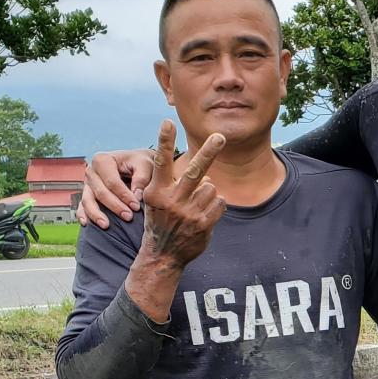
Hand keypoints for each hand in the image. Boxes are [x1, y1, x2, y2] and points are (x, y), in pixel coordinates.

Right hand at [79, 147, 154, 227]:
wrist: (135, 165)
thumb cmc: (140, 164)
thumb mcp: (145, 166)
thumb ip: (141, 178)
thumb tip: (136, 196)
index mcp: (103, 160)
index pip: (112, 181)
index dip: (124, 195)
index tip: (136, 207)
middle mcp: (92, 171)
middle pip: (100, 192)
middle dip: (114, 206)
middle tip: (128, 217)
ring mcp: (88, 184)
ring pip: (87, 200)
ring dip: (96, 214)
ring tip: (106, 225)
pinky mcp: (88, 195)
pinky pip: (82, 206)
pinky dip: (83, 215)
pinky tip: (87, 224)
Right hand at [139, 122, 226, 268]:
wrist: (163, 256)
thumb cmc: (161, 221)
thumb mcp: (157, 200)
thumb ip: (177, 184)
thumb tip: (208, 176)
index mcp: (157, 191)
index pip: (162, 162)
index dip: (165, 141)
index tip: (167, 122)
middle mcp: (172, 201)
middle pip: (195, 171)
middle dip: (208, 152)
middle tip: (220, 136)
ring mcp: (188, 214)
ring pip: (211, 188)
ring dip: (207, 193)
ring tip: (195, 205)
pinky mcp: (203, 225)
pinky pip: (219, 203)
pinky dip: (215, 205)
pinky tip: (204, 215)